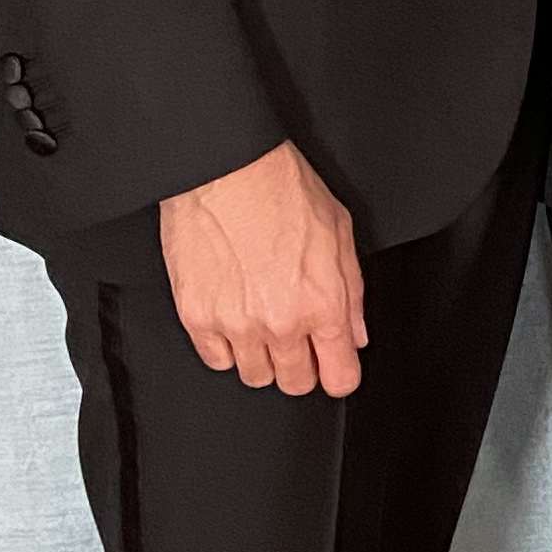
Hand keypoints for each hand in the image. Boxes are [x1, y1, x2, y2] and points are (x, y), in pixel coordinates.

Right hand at [159, 143, 367, 395]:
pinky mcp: (197, 317)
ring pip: (255, 376)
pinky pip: (216, 359)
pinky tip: (233, 317)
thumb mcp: (340, 233)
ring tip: (261, 320)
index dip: (338, 373)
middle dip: (302, 365)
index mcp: (323, 304)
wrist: (224, 168)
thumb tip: (354, 332)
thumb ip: (352, 293)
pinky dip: (225, 346)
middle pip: (296, 383)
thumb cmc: (281, 188)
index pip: (339, 379)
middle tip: (297, 338)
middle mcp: (281, 323)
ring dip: (262, 356)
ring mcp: (236, 325)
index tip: (333, 366)